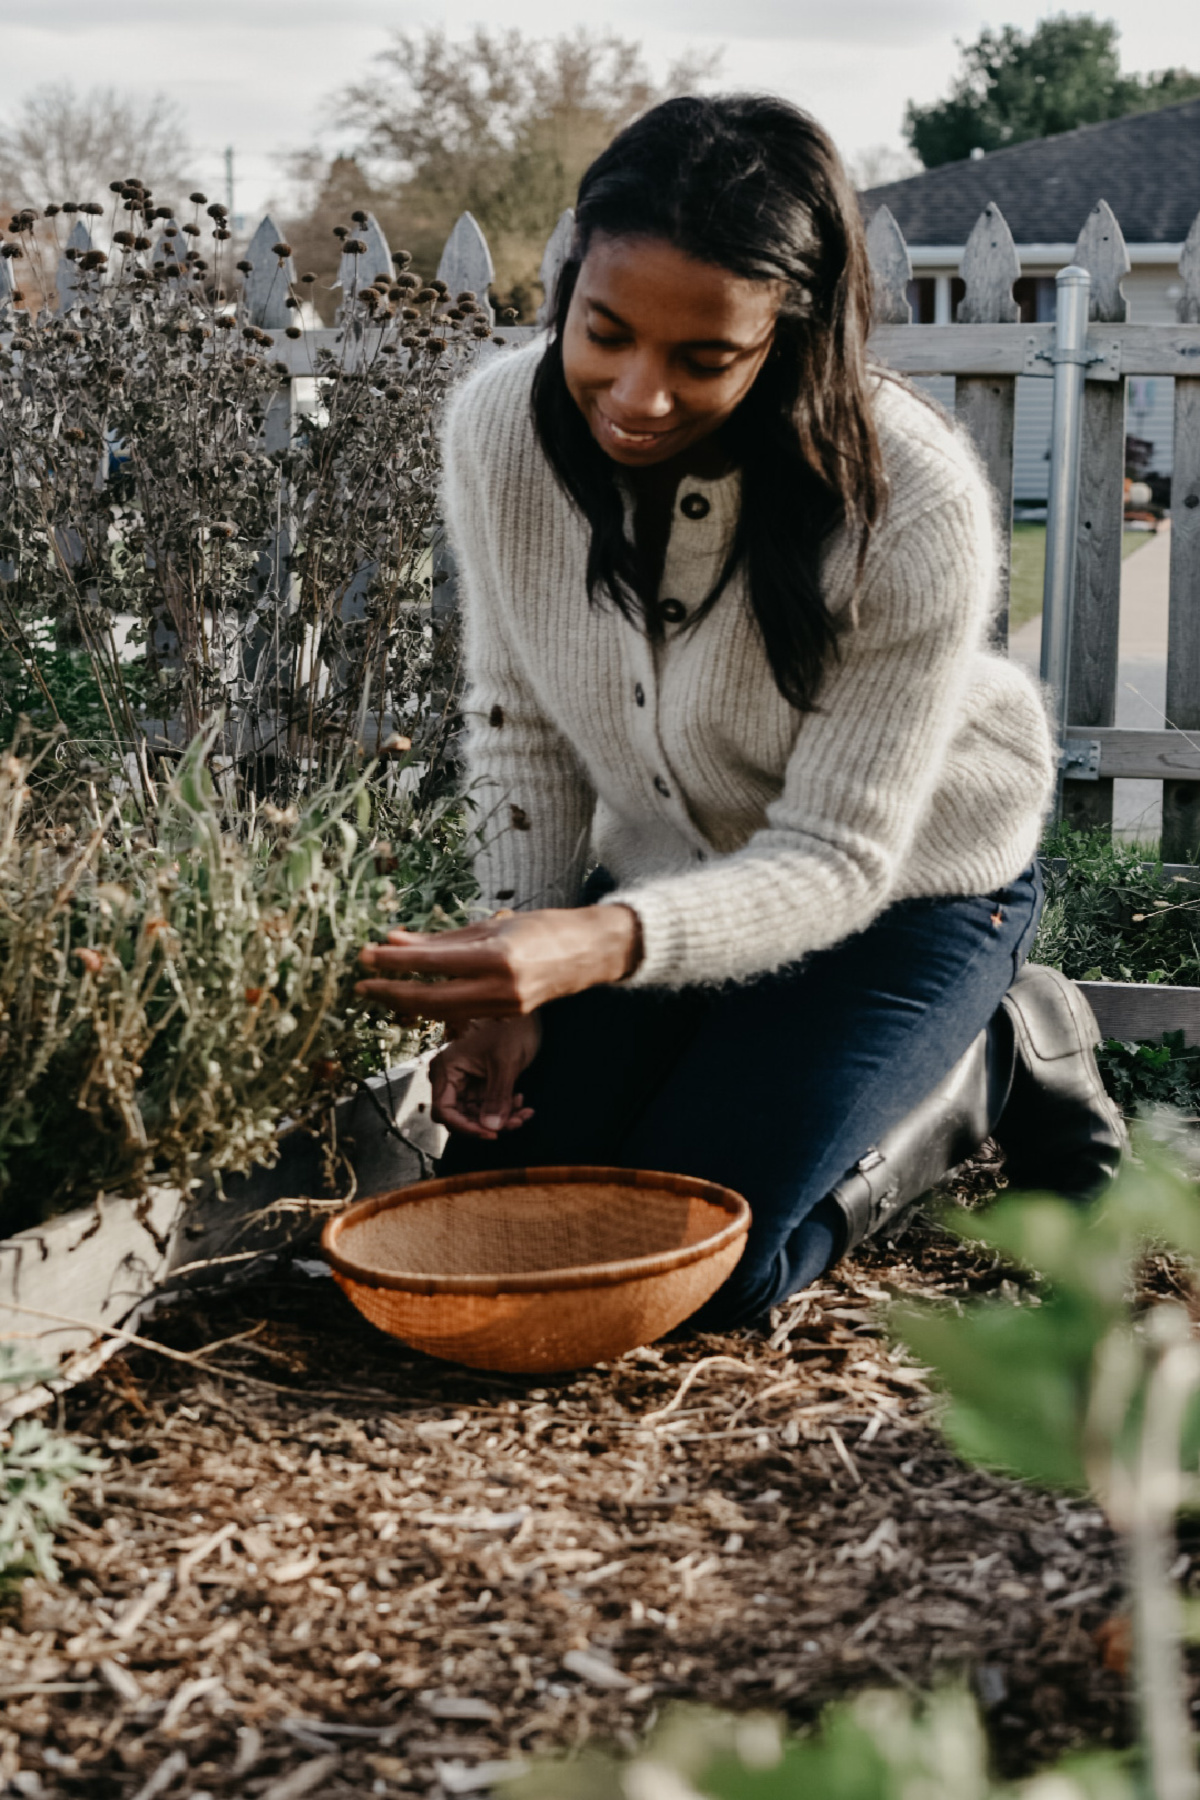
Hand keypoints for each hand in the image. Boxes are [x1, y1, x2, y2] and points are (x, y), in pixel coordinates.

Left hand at [356, 904, 640, 1024]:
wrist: (590, 953)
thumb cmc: (543, 929)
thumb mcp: (491, 925)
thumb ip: (442, 938)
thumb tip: (394, 940)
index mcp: (496, 956)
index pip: (432, 962)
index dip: (395, 961)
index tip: (366, 956)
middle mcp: (500, 987)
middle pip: (432, 997)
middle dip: (392, 992)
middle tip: (361, 984)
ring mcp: (505, 1006)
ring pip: (443, 1011)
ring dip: (408, 1002)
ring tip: (379, 991)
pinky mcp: (508, 1017)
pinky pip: (462, 1014)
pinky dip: (435, 1006)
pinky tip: (415, 997)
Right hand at [430, 1015, 541, 1138]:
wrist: (525, 1012)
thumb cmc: (511, 1028)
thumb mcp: (505, 1064)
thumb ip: (497, 1097)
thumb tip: (490, 1129)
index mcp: (447, 1069)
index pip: (444, 1111)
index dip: (465, 1127)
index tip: (491, 1134)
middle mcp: (452, 1077)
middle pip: (461, 1116)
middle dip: (488, 1124)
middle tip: (515, 1123)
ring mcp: (467, 1081)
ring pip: (478, 1114)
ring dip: (502, 1118)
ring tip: (524, 1113)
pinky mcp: (482, 1083)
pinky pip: (489, 1105)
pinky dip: (506, 1109)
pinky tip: (523, 1103)